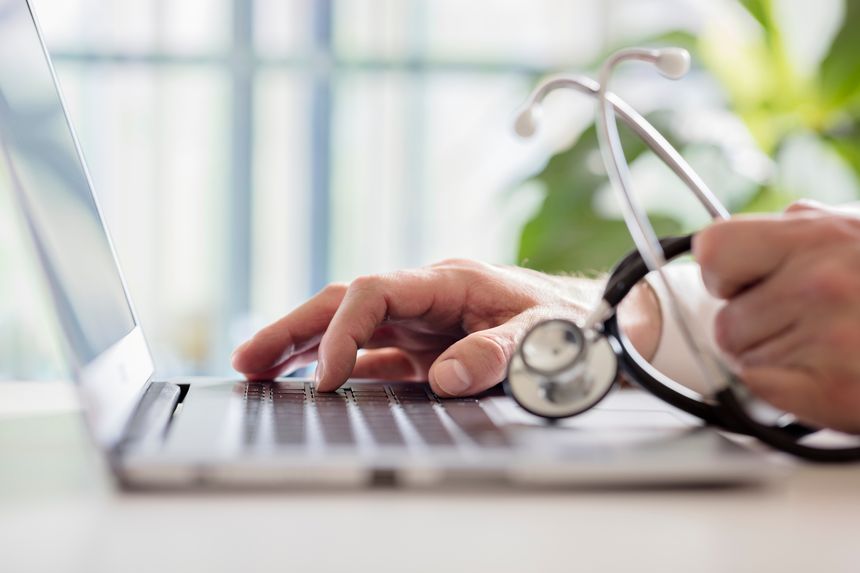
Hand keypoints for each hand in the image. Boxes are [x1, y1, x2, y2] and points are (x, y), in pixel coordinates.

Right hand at [232, 259, 604, 395]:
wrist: (597, 323)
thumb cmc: (571, 322)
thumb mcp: (544, 336)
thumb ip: (497, 354)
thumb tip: (444, 379)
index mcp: (448, 281)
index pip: (374, 292)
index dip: (343, 330)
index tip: (327, 376)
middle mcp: (427, 297)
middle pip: (345, 303)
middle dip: (295, 328)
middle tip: (247, 359)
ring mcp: (424, 322)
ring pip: (351, 327)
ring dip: (306, 346)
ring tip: (258, 368)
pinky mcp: (429, 347)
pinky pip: (375, 355)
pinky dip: (341, 366)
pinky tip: (313, 382)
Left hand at [693, 200, 859, 432]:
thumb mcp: (854, 230)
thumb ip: (793, 235)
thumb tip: (723, 251)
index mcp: (818, 235)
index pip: (714, 250)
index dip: (724, 273)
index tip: (741, 283)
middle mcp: (819, 283)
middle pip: (725, 320)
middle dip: (754, 327)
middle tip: (801, 325)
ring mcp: (828, 339)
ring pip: (743, 360)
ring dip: (773, 360)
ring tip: (826, 347)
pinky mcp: (834, 391)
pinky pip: (762, 391)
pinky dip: (785, 390)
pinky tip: (828, 374)